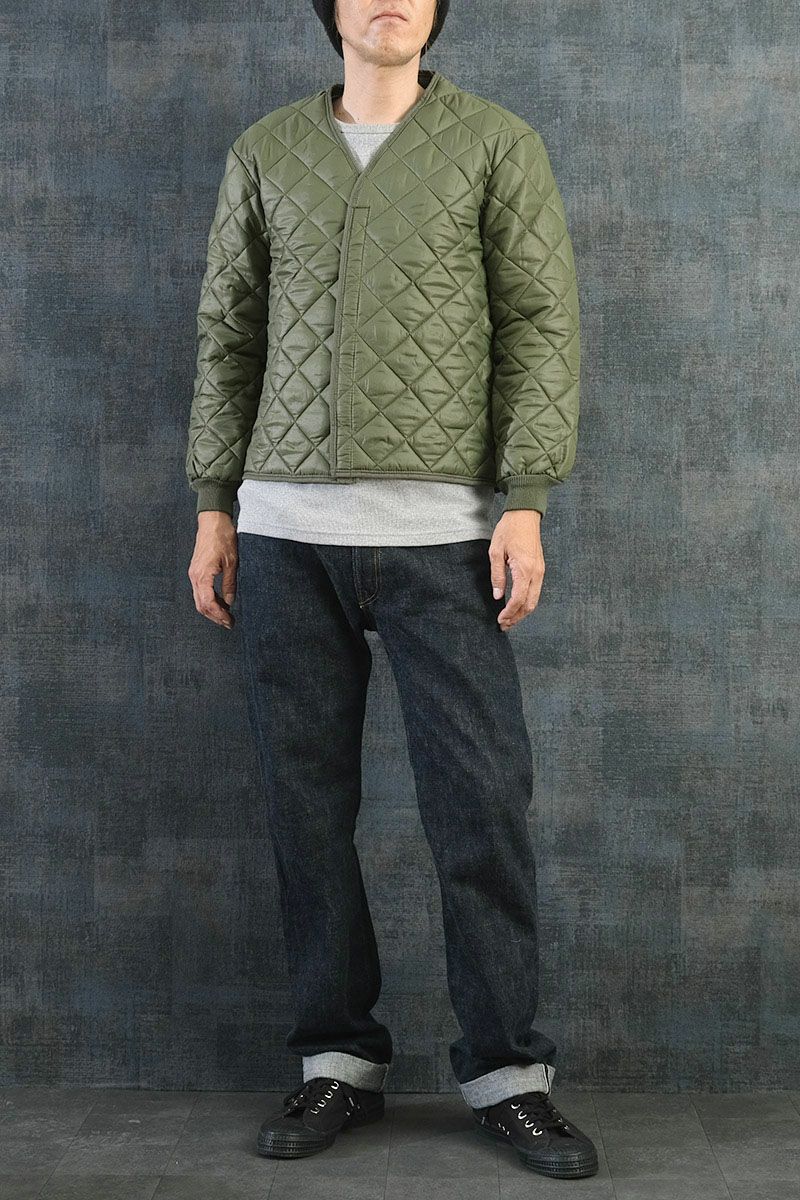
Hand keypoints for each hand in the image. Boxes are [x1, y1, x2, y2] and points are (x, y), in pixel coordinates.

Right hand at [188, 511, 237, 628]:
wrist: (213, 521)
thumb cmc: (223, 538)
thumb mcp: (232, 563)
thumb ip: (229, 584)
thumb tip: (230, 602)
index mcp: (202, 575)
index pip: (208, 603)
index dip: (219, 615)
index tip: (230, 621)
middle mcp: (195, 576)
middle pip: (201, 605)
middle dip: (215, 616)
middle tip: (229, 623)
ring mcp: (194, 573)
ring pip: (199, 599)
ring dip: (212, 609)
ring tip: (226, 615)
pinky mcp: (196, 570)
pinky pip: (200, 591)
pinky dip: (209, 599)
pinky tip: (221, 601)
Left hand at [488, 510, 544, 630]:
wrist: (525, 514)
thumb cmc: (509, 530)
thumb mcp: (496, 552)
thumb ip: (497, 576)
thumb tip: (497, 595)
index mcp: (525, 569)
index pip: (518, 599)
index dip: (509, 613)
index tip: (500, 620)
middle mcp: (536, 573)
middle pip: (530, 604)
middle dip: (517, 617)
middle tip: (504, 625)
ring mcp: (540, 571)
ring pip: (534, 599)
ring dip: (522, 611)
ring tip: (509, 618)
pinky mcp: (540, 568)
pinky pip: (535, 591)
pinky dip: (527, 602)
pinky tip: (517, 605)